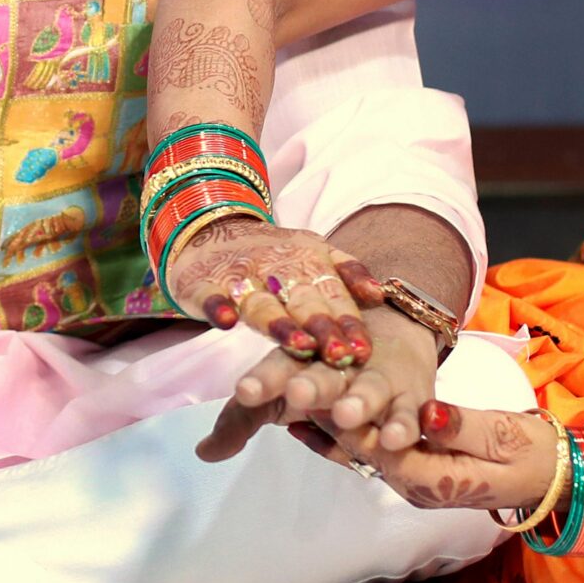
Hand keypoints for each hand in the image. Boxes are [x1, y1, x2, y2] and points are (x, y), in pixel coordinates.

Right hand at [166, 218, 380, 368]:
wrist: (209, 226)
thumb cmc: (273, 254)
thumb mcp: (315, 252)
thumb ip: (348, 273)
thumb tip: (380, 295)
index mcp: (308, 264)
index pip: (334, 297)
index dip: (348, 324)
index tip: (363, 351)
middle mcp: (277, 271)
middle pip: (303, 303)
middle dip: (322, 328)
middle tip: (340, 356)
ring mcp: (239, 277)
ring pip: (262, 303)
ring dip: (280, 324)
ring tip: (299, 345)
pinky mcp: (203, 284)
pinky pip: (211, 296)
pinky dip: (217, 306)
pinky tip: (225, 321)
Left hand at [196, 307, 439, 462]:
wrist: (392, 334)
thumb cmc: (320, 375)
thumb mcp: (277, 396)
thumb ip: (240, 423)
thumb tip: (202, 453)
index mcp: (299, 361)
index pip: (277, 368)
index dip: (262, 380)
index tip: (244, 391)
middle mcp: (338, 366)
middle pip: (322, 374)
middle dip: (310, 385)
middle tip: (297, 394)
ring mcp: (376, 379)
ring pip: (367, 388)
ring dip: (358, 400)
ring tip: (345, 415)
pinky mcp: (411, 396)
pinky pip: (409, 412)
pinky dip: (404, 424)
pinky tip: (394, 439)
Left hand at [291, 399, 556, 514]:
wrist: (550, 475)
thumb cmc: (530, 453)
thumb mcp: (501, 436)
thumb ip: (461, 426)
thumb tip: (425, 414)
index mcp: (434, 481)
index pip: (381, 450)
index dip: (350, 421)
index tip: (322, 391)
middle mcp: (414, 486)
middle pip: (361, 451)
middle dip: (327, 421)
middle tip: (292, 388)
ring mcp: (411, 480)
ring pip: (361, 451)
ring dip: (327, 425)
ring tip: (291, 394)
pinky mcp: (412, 468)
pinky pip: (370, 451)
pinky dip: (339, 435)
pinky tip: (308, 418)